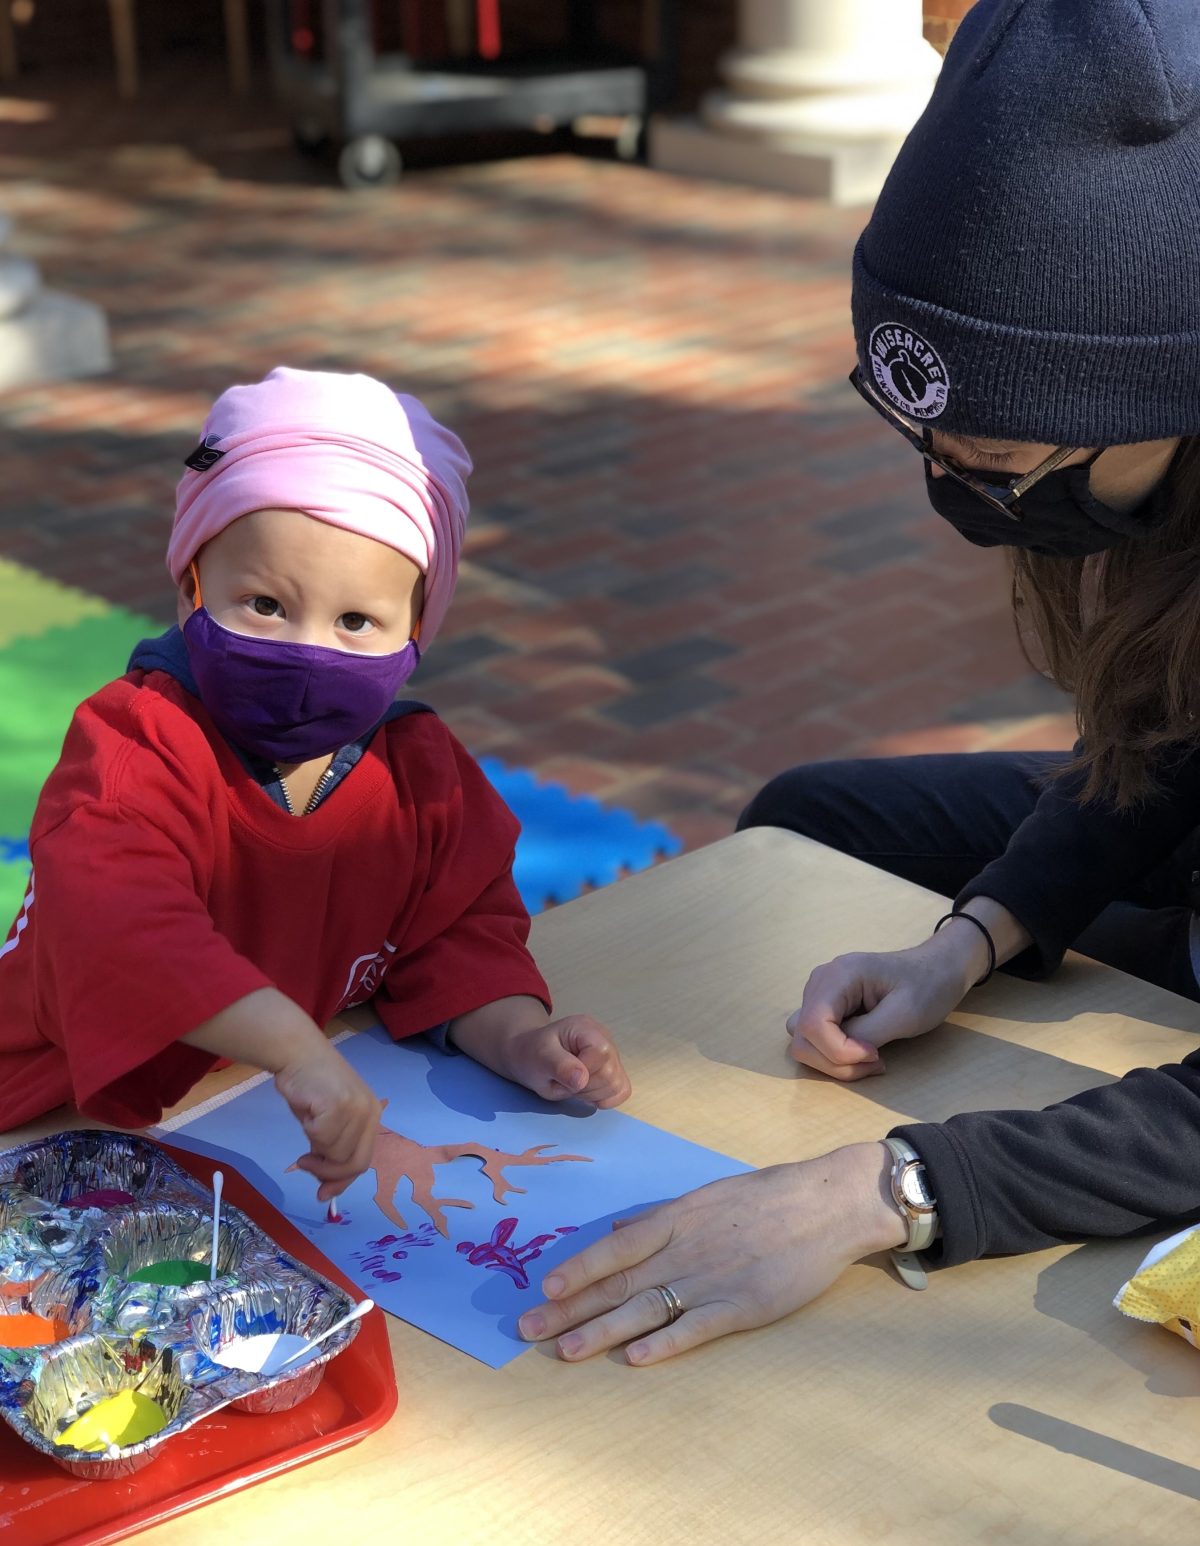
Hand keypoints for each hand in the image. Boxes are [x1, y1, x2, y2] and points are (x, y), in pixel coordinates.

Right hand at [276, 1040, 382, 1200]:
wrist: (298, 1054)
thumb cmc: (311, 1087)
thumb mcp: (326, 1124)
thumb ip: (331, 1152)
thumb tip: (326, 1191)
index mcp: (372, 1116)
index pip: (363, 1160)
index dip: (343, 1180)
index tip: (324, 1194)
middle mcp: (370, 1112)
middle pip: (355, 1163)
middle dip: (328, 1173)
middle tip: (305, 1165)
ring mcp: (356, 1108)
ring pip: (335, 1153)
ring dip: (314, 1149)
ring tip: (307, 1123)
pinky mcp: (339, 1104)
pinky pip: (320, 1138)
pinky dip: (308, 1131)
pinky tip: (306, 1113)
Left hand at [499, 1013, 632, 1107]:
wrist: (531, 1055)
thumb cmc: (533, 1054)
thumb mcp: (539, 1057)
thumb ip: (560, 1066)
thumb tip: (581, 1080)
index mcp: (586, 1028)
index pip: (600, 1054)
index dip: (583, 1074)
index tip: (561, 1076)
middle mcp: (605, 1038)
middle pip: (610, 1074)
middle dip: (584, 1088)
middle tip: (563, 1082)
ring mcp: (612, 1055)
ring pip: (618, 1086)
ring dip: (591, 1094)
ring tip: (573, 1085)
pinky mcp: (615, 1071)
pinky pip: (622, 1091)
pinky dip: (604, 1098)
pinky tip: (586, 1092)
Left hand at [518, 1143, 904, 1364]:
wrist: (823, 1204)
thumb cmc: (765, 1196)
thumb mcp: (704, 1197)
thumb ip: (660, 1218)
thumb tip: (616, 1232)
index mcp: (675, 1219)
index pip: (613, 1249)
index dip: (576, 1269)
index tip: (542, 1287)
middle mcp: (684, 1250)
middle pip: (617, 1284)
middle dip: (569, 1308)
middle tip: (528, 1329)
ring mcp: (711, 1279)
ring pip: (644, 1309)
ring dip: (601, 1332)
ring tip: (565, 1351)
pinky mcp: (741, 1306)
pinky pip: (694, 1328)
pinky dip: (663, 1343)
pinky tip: (633, 1358)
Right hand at [787, 930, 983, 1081]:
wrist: (938, 969)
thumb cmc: (928, 985)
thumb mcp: (904, 1013)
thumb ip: (866, 1033)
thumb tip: (839, 1052)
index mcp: (838, 975)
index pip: (813, 1024)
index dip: (838, 1051)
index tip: (875, 1055)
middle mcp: (820, 982)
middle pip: (803, 1037)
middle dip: (836, 1060)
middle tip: (875, 1062)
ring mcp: (820, 993)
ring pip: (804, 1041)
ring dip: (833, 1060)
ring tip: (870, 1058)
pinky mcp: (827, 1006)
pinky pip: (815, 1038)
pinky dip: (834, 1054)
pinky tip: (862, 1050)